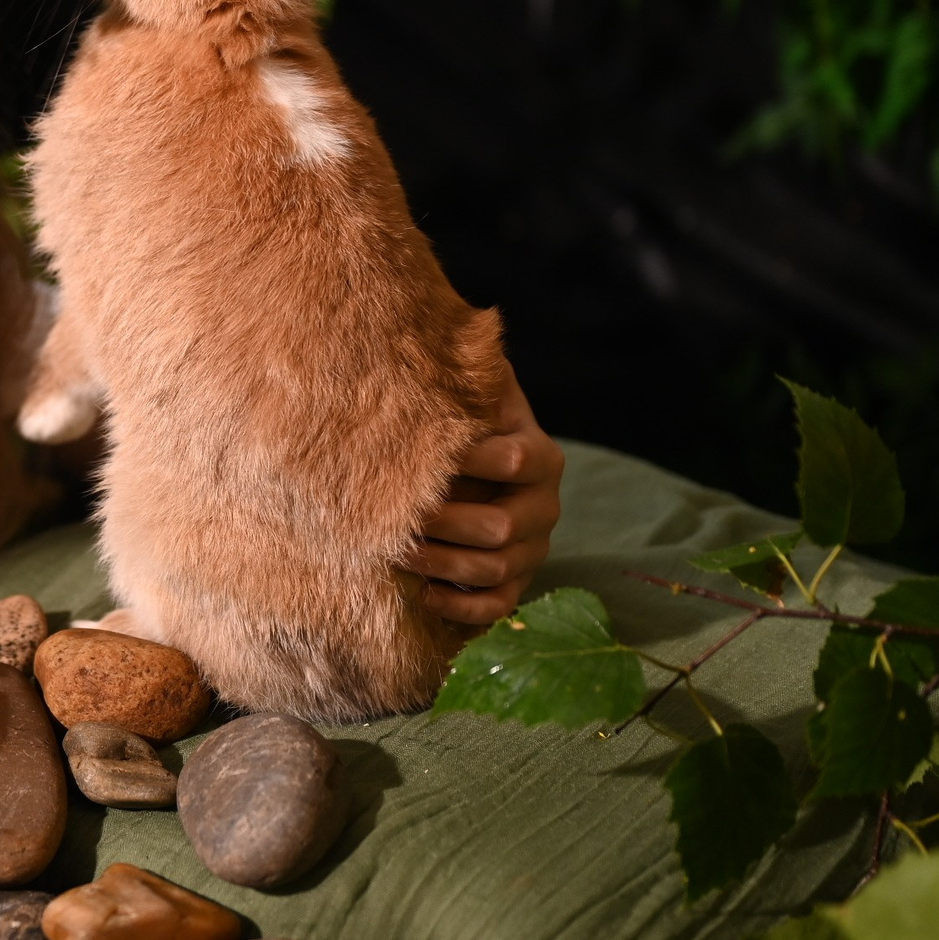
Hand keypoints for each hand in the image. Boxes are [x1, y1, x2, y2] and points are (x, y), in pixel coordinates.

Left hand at [414, 370, 562, 624]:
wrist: (470, 470)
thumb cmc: (459, 425)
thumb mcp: (472, 396)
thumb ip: (464, 373)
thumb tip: (429, 332)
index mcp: (540, 456)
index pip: (516, 460)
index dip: (472, 460)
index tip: (425, 456)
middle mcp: (543, 506)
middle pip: (501, 526)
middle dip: (444, 523)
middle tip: (394, 515)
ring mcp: (533, 549)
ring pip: (495, 569)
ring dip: (442, 564)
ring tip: (395, 552)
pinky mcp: (515, 583)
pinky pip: (498, 607)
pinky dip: (461, 607)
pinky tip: (422, 594)